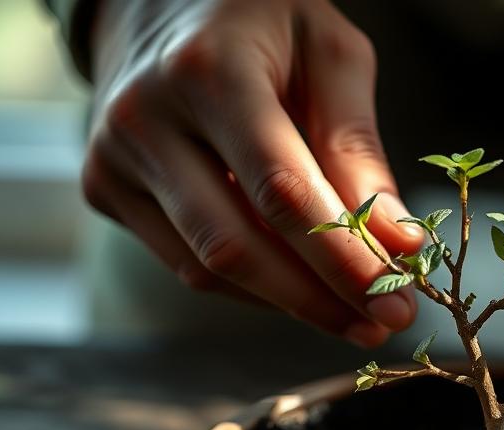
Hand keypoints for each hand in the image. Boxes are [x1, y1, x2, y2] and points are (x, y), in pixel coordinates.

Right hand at [81, 0, 422, 346]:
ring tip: (354, 313)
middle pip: (237, 246)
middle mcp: (145, 119)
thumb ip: (358, 146)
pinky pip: (188, 265)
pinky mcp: (106, 190)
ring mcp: (114, 160)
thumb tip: (398, 244)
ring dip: (290, 304)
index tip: (397, 297)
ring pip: (209, 269)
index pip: (281, 192)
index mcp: (208, 71)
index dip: (342, 258)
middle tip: (383, 322)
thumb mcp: (328, 55)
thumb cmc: (259, 20)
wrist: (157, 1)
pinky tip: (301, 287)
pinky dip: (253, 287)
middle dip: (319, 300)